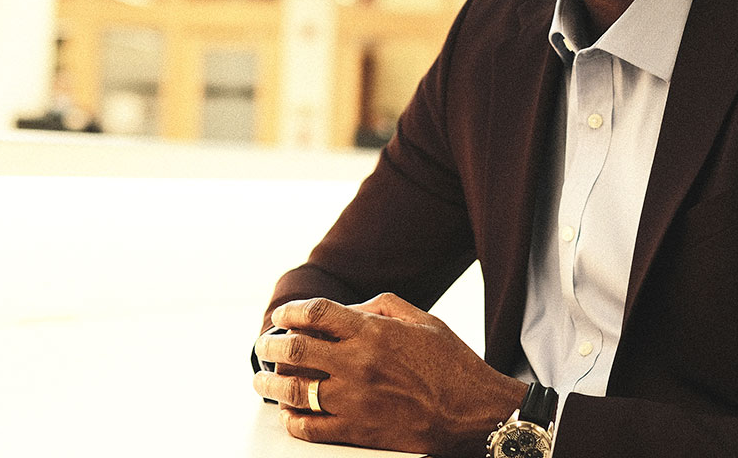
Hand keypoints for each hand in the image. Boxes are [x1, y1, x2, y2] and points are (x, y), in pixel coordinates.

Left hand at [252, 293, 525, 456]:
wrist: (476, 413)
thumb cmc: (453, 365)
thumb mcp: (422, 320)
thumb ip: (381, 307)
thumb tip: (348, 308)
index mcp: (373, 332)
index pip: (315, 314)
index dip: (291, 312)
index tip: (282, 316)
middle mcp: (358, 363)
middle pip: (296, 350)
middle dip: (271, 346)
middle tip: (264, 347)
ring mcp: (356, 399)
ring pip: (296, 390)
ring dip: (271, 384)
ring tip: (262, 381)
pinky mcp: (359, 431)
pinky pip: (312, 428)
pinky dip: (293, 421)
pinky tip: (289, 414)